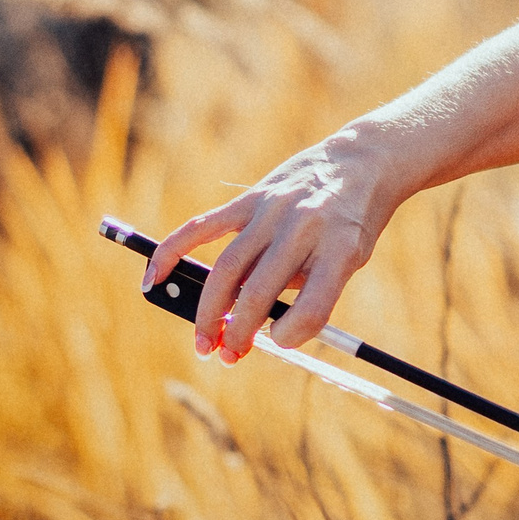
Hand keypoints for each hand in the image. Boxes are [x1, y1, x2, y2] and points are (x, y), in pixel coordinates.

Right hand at [143, 132, 396, 359]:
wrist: (364, 162)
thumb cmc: (355, 222)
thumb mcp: (351, 259)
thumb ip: (309, 288)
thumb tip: (253, 325)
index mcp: (341, 250)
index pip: (311, 310)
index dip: (290, 336)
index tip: (280, 341)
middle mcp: (305, 229)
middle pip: (259, 293)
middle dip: (238, 333)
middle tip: (228, 356)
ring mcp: (274, 211)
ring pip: (227, 270)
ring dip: (209, 312)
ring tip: (206, 341)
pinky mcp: (250, 198)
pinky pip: (202, 228)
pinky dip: (172, 253)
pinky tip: (154, 279)